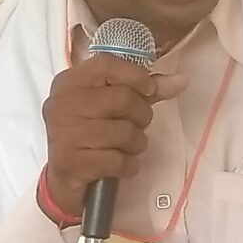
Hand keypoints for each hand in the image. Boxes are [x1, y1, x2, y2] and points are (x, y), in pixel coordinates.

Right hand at [39, 53, 187, 210]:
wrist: (61, 178)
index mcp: (70, 82)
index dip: (136, 76)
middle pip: (123, 99)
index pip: (107, 64)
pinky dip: (128, 166)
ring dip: (137, 144)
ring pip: (124, 132)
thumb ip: (145, 91)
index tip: (149, 91)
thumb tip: (181, 80)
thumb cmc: (90, 135)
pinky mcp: (71, 163)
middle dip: (142, 116)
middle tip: (136, 126)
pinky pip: (118, 161)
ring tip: (128, 147)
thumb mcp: (113, 108)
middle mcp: (62, 103)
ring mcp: (64, 133)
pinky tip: (121, 165)